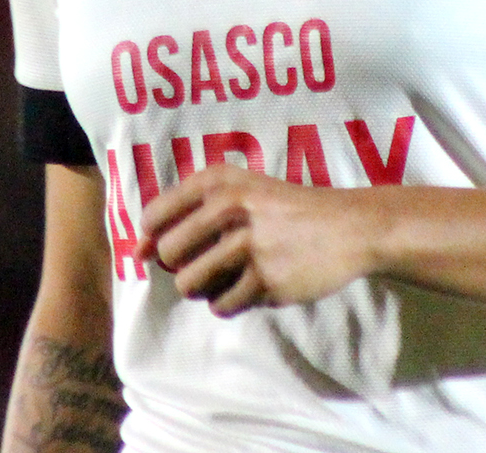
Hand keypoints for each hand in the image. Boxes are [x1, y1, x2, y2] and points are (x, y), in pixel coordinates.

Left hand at [139, 164, 373, 316]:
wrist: (348, 227)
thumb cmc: (286, 210)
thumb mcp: (241, 192)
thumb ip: (186, 216)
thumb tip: (137, 253)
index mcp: (218, 180)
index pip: (154, 215)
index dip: (155, 239)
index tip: (179, 245)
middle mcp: (229, 207)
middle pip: (169, 255)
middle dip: (182, 267)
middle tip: (211, 262)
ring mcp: (248, 245)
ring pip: (189, 285)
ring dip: (204, 288)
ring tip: (229, 277)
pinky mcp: (266, 280)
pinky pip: (221, 306)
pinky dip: (230, 303)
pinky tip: (252, 286)